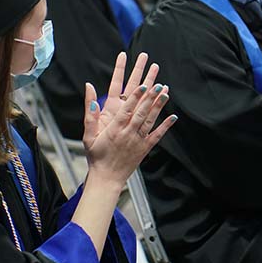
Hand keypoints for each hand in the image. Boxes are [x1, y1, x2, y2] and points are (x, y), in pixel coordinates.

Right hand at [83, 52, 175, 185]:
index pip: (127, 109)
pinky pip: (157, 135)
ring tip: (166, 93)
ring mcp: (138, 141)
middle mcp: (128, 134)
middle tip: (158, 84)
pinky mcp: (145, 148)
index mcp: (114, 129)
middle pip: (141, 112)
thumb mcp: (88, 136)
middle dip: (150, 97)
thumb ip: (90, 115)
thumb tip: (89, 94)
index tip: (143, 85)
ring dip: (159, 106)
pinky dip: (165, 126)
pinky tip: (173, 117)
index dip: (136, 97)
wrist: (107, 179)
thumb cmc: (96, 156)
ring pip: (150, 121)